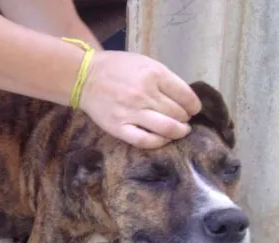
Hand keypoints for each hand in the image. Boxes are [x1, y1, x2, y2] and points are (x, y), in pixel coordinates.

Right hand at [80, 50, 201, 148]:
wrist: (85, 77)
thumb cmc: (117, 68)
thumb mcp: (145, 63)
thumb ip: (164, 78)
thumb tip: (184, 98)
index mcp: (154, 74)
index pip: (186, 96)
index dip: (194, 105)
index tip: (193, 109)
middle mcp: (145, 94)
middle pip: (178, 113)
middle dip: (185, 118)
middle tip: (183, 120)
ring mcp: (131, 112)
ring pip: (166, 129)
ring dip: (178, 132)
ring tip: (179, 131)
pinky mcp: (119, 127)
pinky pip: (145, 141)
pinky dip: (159, 142)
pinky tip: (163, 139)